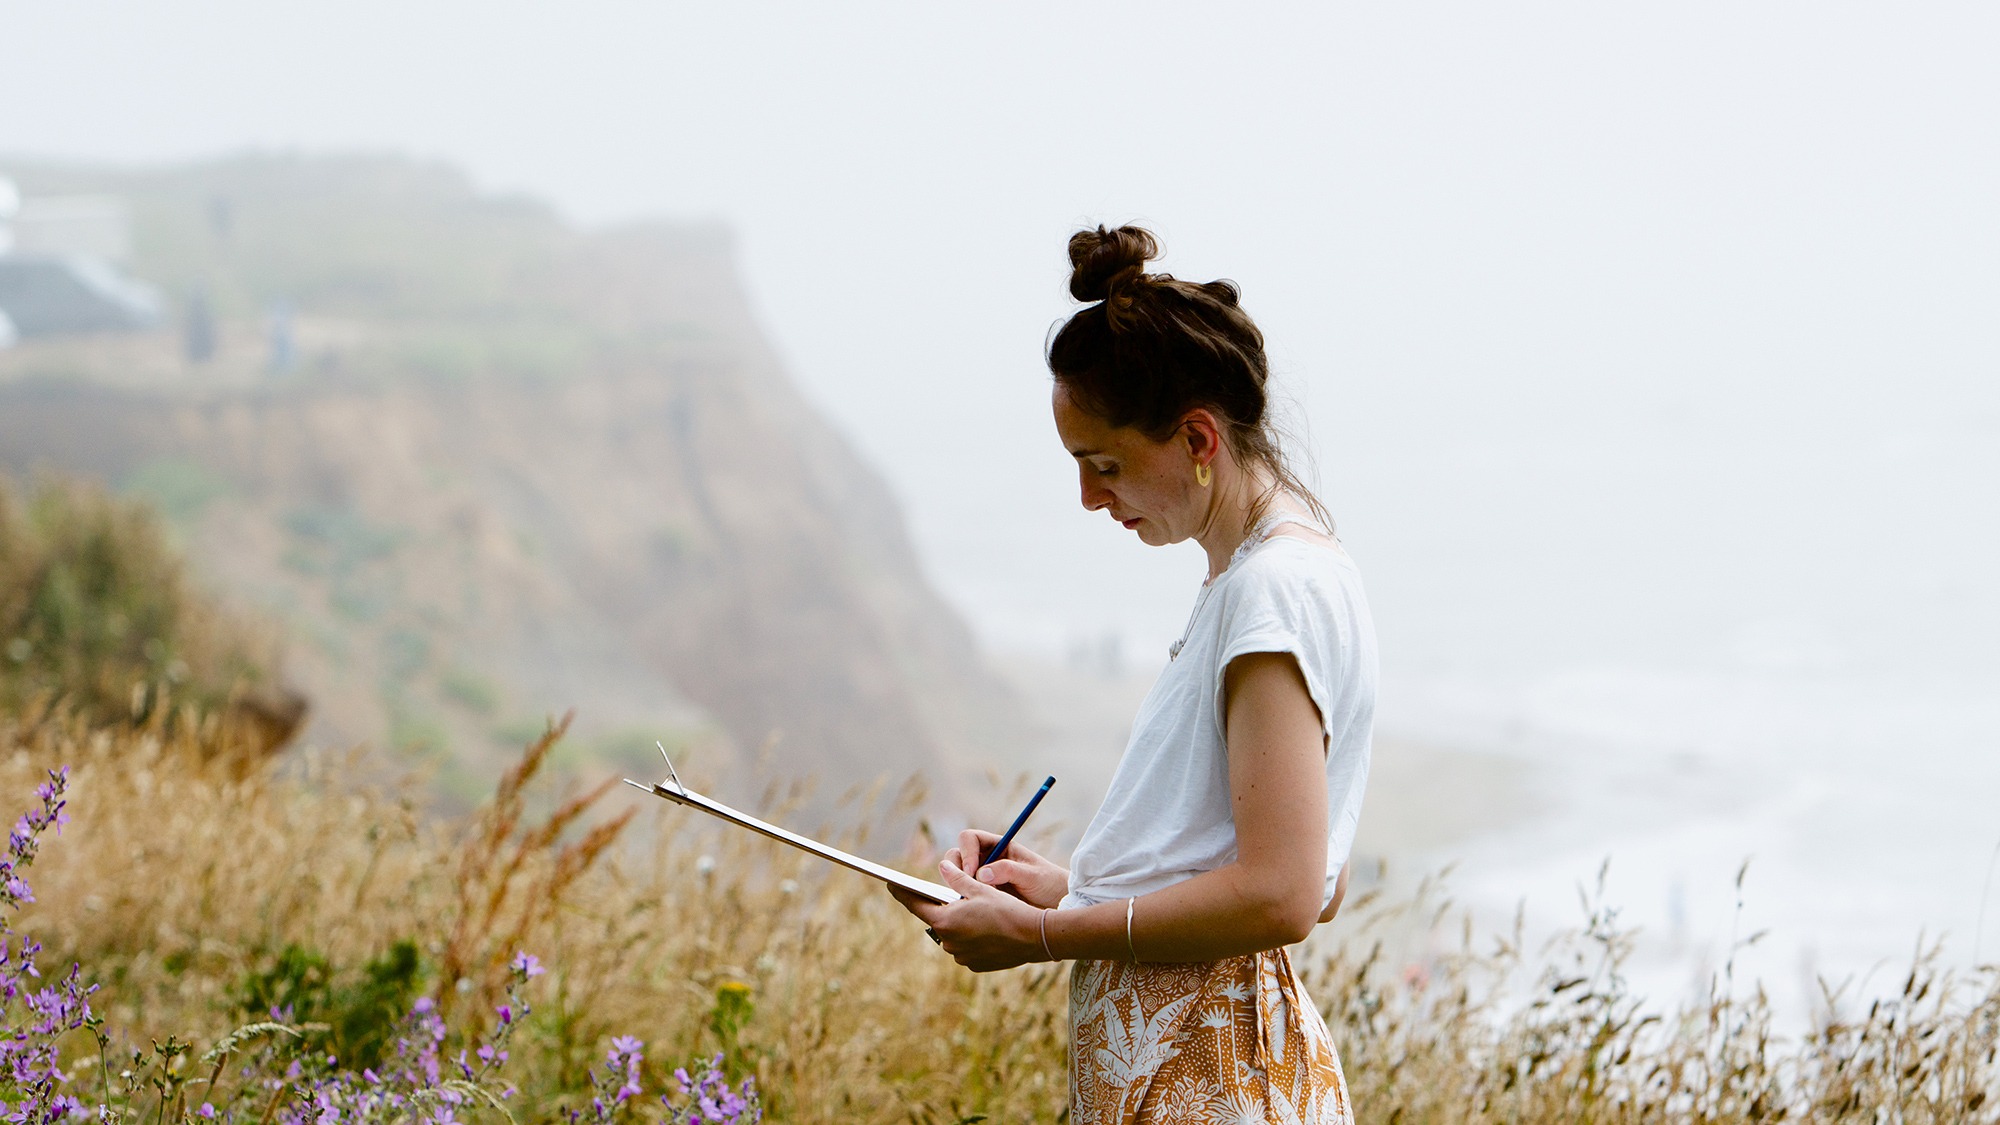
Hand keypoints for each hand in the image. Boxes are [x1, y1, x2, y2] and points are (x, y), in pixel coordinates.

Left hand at [887, 860, 1047, 971]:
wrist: (1034, 937)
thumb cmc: (1006, 908)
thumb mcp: (980, 888)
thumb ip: (956, 878)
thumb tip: (942, 867)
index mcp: (945, 921)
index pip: (916, 904)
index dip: (902, 893)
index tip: (891, 884)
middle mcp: (948, 942)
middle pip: (938, 920)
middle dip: (944, 908)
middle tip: (951, 895)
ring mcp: (961, 956)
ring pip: (953, 934)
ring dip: (959, 923)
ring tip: (976, 912)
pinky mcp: (975, 965)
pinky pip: (966, 947)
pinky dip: (971, 937)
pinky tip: (987, 928)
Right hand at [946, 829, 1068, 909]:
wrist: (1059, 904)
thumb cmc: (1049, 884)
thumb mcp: (1033, 876)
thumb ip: (1008, 871)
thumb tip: (981, 874)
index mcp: (999, 847)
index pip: (969, 838)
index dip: (966, 853)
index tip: (971, 873)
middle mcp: (987, 859)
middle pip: (957, 854)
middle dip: (955, 869)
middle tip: (965, 888)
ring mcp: (983, 877)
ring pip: (957, 875)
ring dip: (958, 885)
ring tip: (972, 900)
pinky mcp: (983, 895)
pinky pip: (965, 893)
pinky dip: (963, 899)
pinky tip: (974, 909)